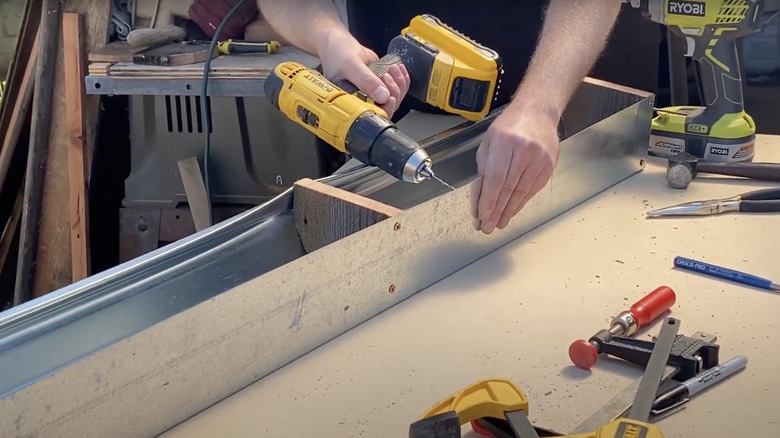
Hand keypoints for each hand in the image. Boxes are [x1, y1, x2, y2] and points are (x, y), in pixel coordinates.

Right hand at [317, 29, 409, 117]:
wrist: (339, 44)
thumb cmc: (337, 55)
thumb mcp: (350, 66)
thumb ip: (365, 80)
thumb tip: (383, 96)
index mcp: (351, 104)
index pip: (372, 115)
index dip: (385, 108)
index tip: (390, 97)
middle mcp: (363, 101)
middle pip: (387, 107)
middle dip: (393, 91)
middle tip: (386, 75)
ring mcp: (373, 93)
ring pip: (394, 98)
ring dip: (399, 84)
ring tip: (391, 69)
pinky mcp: (380, 85)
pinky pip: (397, 88)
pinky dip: (402, 79)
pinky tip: (397, 69)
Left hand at [474, 107, 559, 233]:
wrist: (538, 112)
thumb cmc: (510, 125)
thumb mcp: (489, 141)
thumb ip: (484, 166)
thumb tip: (481, 195)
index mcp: (506, 142)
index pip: (496, 178)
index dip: (489, 200)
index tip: (482, 215)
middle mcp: (525, 151)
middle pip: (509, 188)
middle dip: (497, 210)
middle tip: (488, 227)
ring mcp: (540, 159)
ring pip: (522, 191)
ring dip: (509, 210)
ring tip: (499, 223)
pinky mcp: (549, 166)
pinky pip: (533, 189)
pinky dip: (521, 202)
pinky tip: (512, 211)